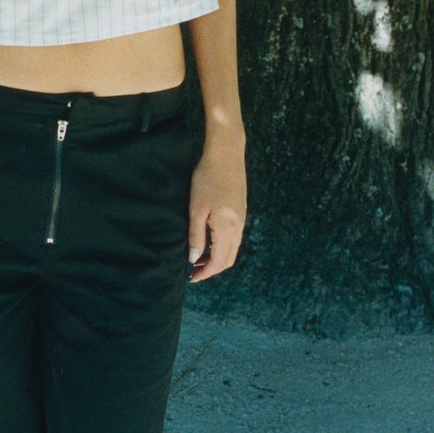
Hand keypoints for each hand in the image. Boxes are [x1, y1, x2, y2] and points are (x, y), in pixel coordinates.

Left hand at [188, 137, 245, 281]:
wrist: (226, 154)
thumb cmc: (207, 178)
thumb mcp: (196, 209)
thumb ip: (196, 236)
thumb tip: (194, 259)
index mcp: (228, 228)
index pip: (219, 261)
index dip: (206, 273)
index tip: (192, 278)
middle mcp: (238, 227)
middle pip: (229, 259)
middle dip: (212, 269)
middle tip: (194, 272)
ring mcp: (242, 219)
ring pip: (232, 249)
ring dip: (217, 258)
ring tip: (198, 259)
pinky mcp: (241, 212)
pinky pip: (234, 238)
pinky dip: (222, 246)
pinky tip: (209, 242)